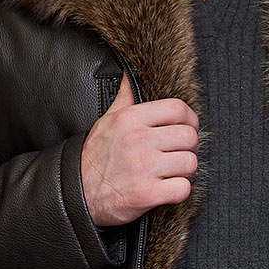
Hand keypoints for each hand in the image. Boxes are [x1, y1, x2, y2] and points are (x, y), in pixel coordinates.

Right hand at [81, 74, 198, 225]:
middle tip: (178, 153)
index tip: (188, 127)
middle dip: (189, 147)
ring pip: (190, 163)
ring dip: (184, 171)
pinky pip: (183, 188)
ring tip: (171, 171)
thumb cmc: (95, 158)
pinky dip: (179, 191)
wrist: (78, 193)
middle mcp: (138, 141)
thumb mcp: (107, 120)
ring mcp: (144, 168)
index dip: (190, 119)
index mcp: (130, 119)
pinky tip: (167, 188)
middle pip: (189, 137)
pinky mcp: (148, 194)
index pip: (177, 109)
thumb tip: (130, 74)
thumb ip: (125, 97)